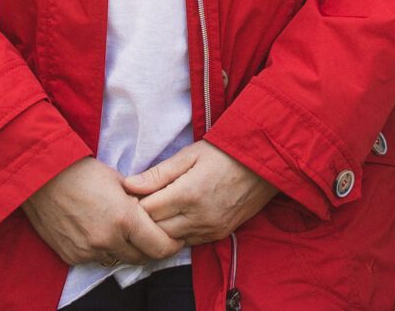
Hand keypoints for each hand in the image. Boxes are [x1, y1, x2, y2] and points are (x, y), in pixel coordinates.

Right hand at [22, 157, 182, 269]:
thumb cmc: (80, 171)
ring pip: (119, 260)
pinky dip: (102, 249)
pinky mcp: (72, 256)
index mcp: (124, 218)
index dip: (172, 244)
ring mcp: (88, 251)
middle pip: (142, 258)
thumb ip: (139, 201)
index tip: (174, 239)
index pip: (160, 247)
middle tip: (151, 235)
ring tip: (121, 231)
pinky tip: (97, 231)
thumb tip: (155, 212)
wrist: (39, 177)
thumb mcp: (118, 179)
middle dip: (150, 248)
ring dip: (125, 249)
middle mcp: (108, 240)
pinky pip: (96, 259)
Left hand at [126, 141, 276, 245]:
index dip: (135, 203)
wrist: (264, 163)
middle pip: (156, 230)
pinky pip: (189, 242)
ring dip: (161, 228)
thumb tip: (129, 185)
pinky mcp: (219, 234)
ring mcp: (210, 229)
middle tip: (140, 203)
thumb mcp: (189, 155)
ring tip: (158, 209)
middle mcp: (199, 217)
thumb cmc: (225, 152)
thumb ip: (158, 173)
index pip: (147, 211)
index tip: (131, 194)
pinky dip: (178, 233)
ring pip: (171, 240)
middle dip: (144, 218)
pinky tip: (176, 217)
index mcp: (188, 194)